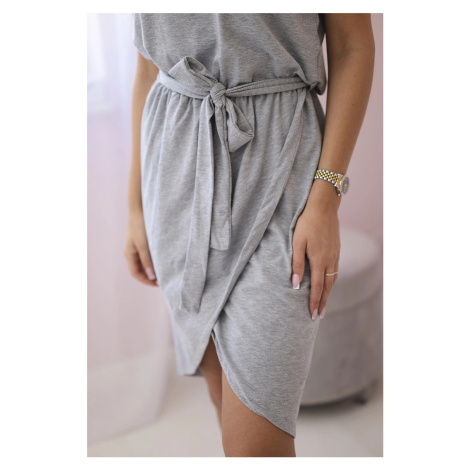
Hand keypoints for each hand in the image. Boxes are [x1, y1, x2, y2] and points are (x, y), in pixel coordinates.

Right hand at [124, 209, 158, 286]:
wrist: (140, 209)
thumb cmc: (140, 226)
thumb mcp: (144, 245)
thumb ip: (147, 261)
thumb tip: (152, 277)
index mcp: (129, 254)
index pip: (136, 273)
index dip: (146, 281)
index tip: (158, 284)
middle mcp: (133, 252)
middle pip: (141, 270)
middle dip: (151, 276)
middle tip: (164, 280)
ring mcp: (138, 247)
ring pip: (145, 263)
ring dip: (154, 269)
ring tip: (165, 272)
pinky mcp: (145, 242)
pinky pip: (149, 255)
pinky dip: (155, 261)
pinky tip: (164, 261)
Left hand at [291, 200, 340, 318]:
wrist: (324, 207)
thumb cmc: (306, 223)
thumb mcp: (297, 243)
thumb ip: (297, 264)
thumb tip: (296, 284)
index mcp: (319, 260)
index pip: (318, 287)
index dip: (315, 302)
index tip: (313, 315)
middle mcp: (330, 260)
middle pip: (328, 287)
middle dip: (323, 302)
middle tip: (319, 315)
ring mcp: (335, 255)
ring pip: (333, 279)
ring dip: (328, 293)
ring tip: (324, 303)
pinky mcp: (337, 250)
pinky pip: (335, 271)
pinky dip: (332, 281)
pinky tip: (329, 283)